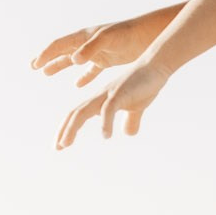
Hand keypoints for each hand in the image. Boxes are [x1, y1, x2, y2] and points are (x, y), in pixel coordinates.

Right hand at [31, 10, 169, 87]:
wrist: (147, 35)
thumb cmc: (127, 35)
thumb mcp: (107, 40)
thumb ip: (90, 49)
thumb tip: (73, 60)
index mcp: (84, 37)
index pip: (59, 45)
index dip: (46, 54)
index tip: (35, 64)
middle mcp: (87, 43)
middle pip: (62, 51)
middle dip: (48, 58)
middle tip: (33, 66)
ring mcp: (96, 52)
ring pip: (73, 60)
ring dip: (60, 65)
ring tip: (46, 73)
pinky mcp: (107, 59)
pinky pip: (91, 70)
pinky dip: (84, 77)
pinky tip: (79, 85)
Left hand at [56, 59, 171, 148]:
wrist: (157, 67)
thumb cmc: (145, 84)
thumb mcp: (137, 107)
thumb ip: (131, 120)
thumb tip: (128, 133)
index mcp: (101, 100)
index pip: (77, 114)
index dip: (67, 128)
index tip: (60, 145)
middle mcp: (100, 97)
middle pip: (76, 113)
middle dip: (64, 130)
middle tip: (58, 147)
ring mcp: (109, 94)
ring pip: (84, 111)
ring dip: (73, 128)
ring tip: (66, 143)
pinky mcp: (121, 93)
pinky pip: (108, 109)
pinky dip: (104, 123)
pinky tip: (105, 136)